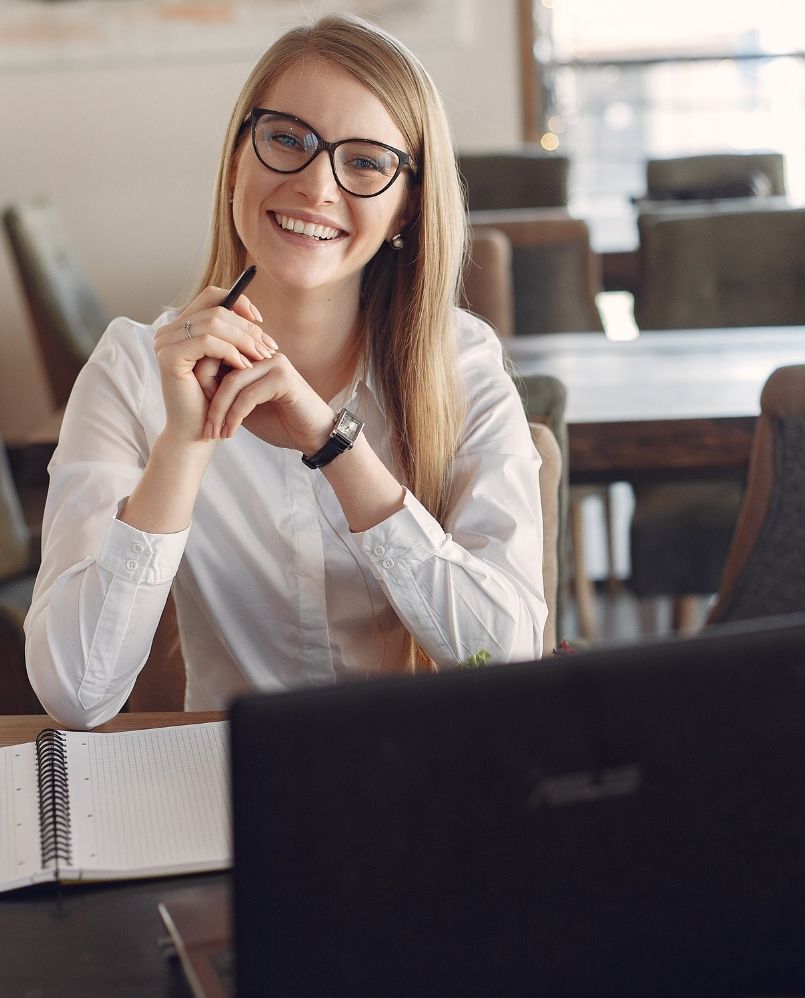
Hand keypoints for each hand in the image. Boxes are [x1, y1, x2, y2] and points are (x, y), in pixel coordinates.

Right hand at [153, 286, 277, 446]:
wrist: (196, 434)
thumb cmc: (213, 401)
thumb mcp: (226, 363)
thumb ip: (232, 337)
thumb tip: (256, 316)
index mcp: (180, 328)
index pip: (211, 296)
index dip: (239, 302)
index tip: (260, 321)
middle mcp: (168, 331)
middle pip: (216, 309)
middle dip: (248, 327)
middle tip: (269, 346)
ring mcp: (165, 343)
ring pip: (214, 323)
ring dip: (244, 340)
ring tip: (262, 357)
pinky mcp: (170, 357)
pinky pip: (208, 342)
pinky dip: (231, 352)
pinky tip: (245, 366)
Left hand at [203, 352, 336, 455]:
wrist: (314, 437)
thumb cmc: (281, 422)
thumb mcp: (244, 407)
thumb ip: (224, 393)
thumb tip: (192, 387)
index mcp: (254, 355)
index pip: (217, 357)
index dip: (202, 384)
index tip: (198, 416)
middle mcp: (264, 354)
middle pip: (220, 367)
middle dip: (209, 401)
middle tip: (205, 429)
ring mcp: (275, 363)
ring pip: (232, 383)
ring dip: (220, 412)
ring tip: (216, 433)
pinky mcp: (283, 378)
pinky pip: (248, 395)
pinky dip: (235, 416)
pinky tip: (231, 432)